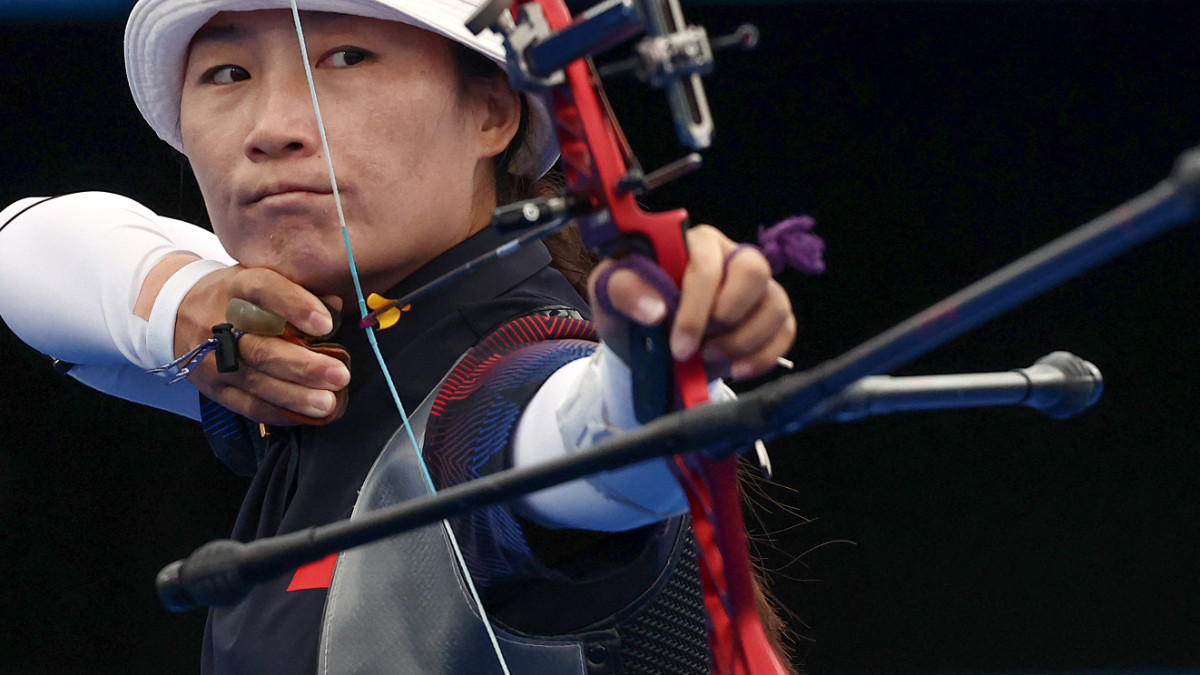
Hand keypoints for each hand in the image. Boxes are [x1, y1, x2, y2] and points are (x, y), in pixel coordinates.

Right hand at [174, 265, 349, 424]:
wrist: (177, 313)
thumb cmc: (235, 296)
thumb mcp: (259, 279)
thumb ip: (299, 289)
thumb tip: (335, 306)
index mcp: (236, 287)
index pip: (265, 291)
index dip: (296, 307)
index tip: (327, 324)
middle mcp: (221, 324)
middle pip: (262, 348)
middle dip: (304, 366)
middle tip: (339, 375)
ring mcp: (214, 360)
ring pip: (257, 382)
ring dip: (296, 396)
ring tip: (327, 403)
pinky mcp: (214, 389)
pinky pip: (248, 406)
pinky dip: (280, 412)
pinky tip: (307, 415)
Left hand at [588, 224, 795, 380]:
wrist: (643, 343)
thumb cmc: (630, 307)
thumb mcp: (610, 294)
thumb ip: (624, 290)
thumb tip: (655, 310)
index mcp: (692, 243)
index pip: (707, 263)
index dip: (696, 307)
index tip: (679, 346)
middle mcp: (729, 256)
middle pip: (754, 270)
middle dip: (729, 317)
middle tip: (701, 350)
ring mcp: (754, 286)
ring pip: (774, 303)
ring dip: (745, 341)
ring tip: (711, 359)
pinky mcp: (768, 314)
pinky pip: (785, 328)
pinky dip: (764, 355)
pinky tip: (737, 369)